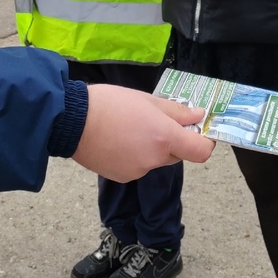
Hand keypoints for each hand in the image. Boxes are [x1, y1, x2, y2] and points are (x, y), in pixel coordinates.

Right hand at [72, 84, 213, 181]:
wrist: (72, 121)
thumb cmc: (110, 104)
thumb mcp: (147, 100)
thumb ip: (176, 111)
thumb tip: (199, 115)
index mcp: (164, 138)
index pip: (200, 152)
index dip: (205, 142)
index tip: (199, 131)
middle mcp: (154, 159)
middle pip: (175, 154)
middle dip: (171, 140)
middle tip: (153, 121)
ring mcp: (137, 171)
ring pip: (154, 160)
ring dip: (150, 148)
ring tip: (128, 128)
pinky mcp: (121, 177)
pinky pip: (137, 166)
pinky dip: (133, 155)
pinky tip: (117, 140)